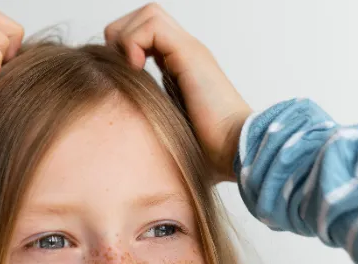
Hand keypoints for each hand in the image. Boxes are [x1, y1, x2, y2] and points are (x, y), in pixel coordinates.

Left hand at [105, 2, 250, 182]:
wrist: (236, 152)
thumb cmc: (209, 154)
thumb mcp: (169, 136)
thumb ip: (153, 127)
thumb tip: (126, 145)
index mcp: (182, 69)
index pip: (147, 35)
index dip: (125, 48)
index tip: (121, 79)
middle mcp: (187, 54)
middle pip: (146, 16)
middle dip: (122, 36)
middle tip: (121, 70)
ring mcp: (190, 52)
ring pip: (148, 14)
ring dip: (126, 37)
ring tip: (130, 69)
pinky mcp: (190, 54)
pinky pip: (152, 26)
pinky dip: (134, 42)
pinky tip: (137, 70)